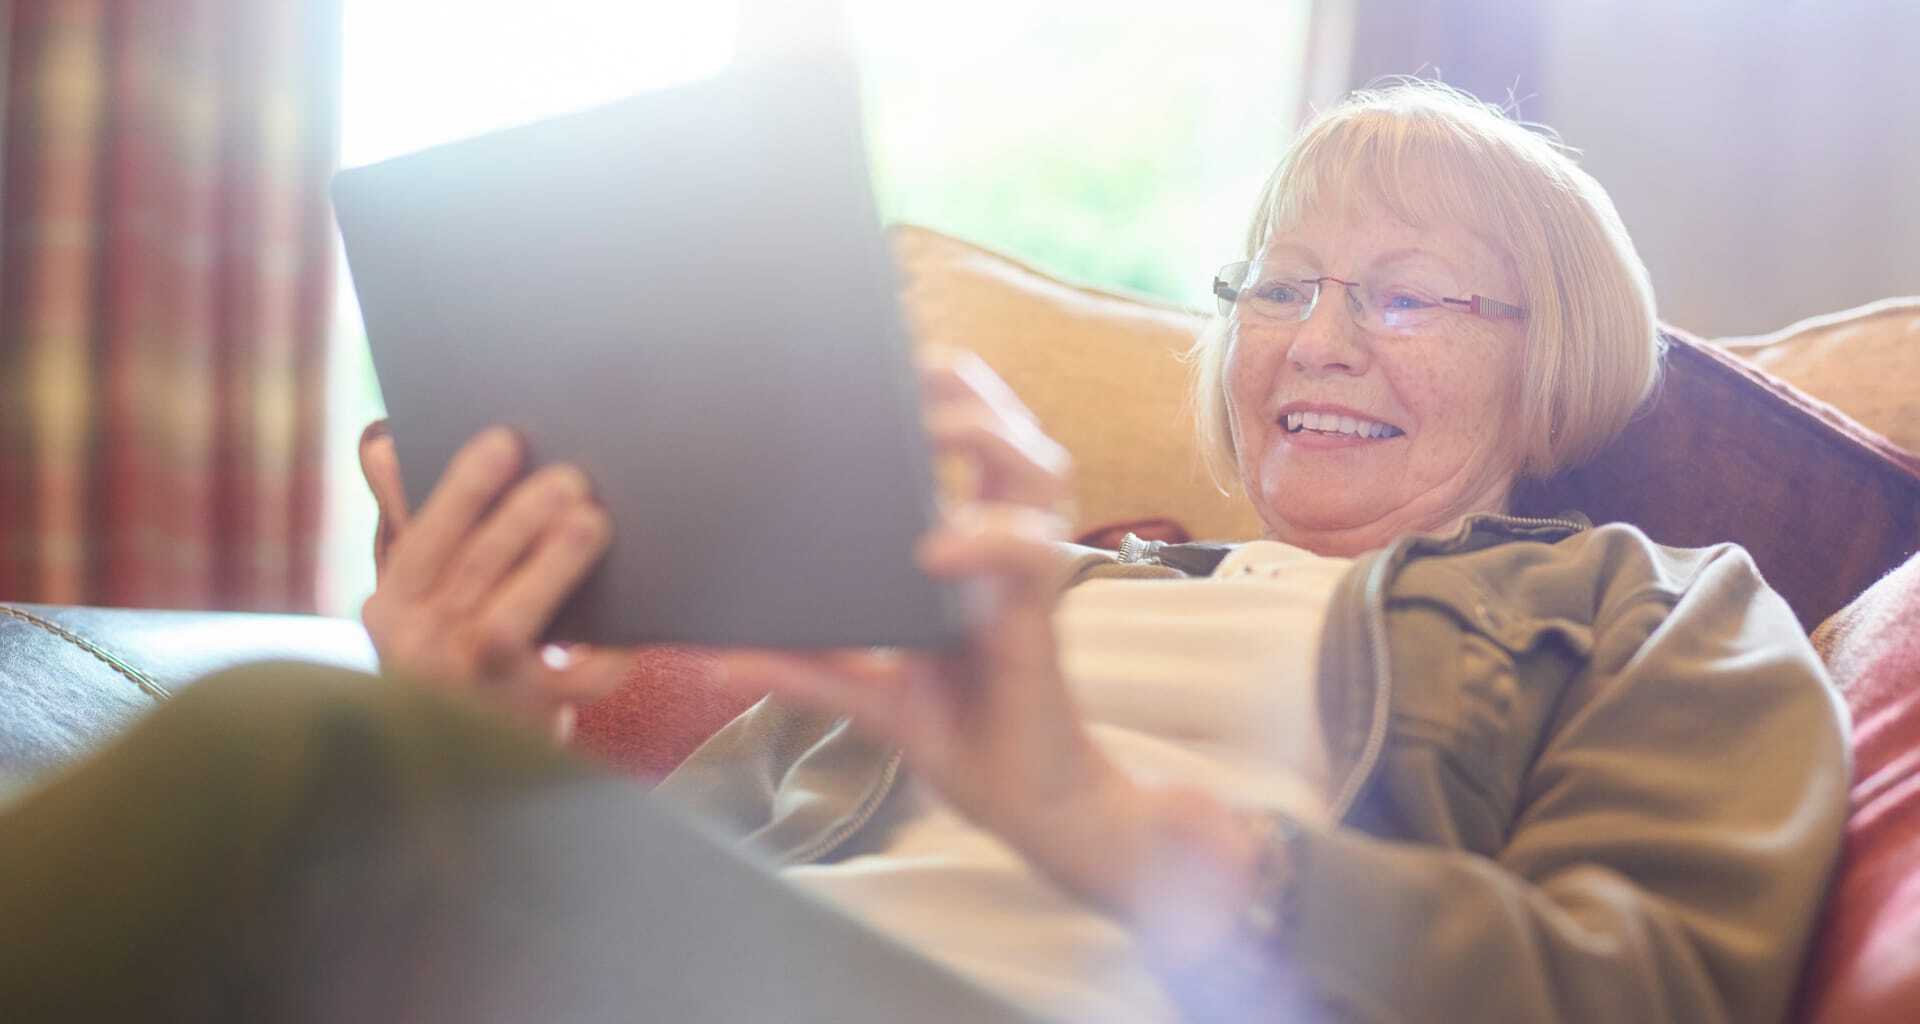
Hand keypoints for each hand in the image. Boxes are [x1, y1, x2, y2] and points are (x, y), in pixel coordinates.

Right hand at [357, 421, 632, 737]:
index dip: (463, 489)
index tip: (506, 440)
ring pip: (508, 622)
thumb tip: (382, 440)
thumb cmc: (448, 652)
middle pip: (473, 572)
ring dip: (553, 567)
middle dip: (523, 518)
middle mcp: (417, 650)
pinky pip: (568, 684)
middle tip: (572, 477)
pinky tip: (627, 622)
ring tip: (593, 522)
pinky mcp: (521, 725)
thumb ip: (403, 517)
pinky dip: (601, 654)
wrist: (462, 765)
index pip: (420, 540)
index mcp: (390, 608)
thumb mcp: (412, 595)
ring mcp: (467, 692)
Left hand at [719, 349, 1154, 908]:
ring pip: (1040, 467)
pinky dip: (987, 536)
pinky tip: (937, 546)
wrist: (1028, 804)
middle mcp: (1006, 544)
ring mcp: (1027, 576)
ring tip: (929, 429)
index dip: (942, 389)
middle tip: (907, 370)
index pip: (972, 436)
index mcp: (971, 542)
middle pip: (1012, 425)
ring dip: (988, 434)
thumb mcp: (865, 694)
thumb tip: (718, 654)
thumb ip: (804, 667)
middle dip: (967, 389)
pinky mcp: (1039, 619)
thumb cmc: (961, 731)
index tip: (879, 358)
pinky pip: (1031, 555)